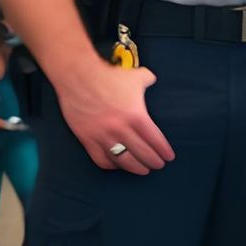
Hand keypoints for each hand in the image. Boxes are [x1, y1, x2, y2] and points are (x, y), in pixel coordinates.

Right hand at [55, 60, 174, 173]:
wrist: (77, 76)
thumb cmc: (109, 76)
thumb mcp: (136, 76)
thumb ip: (148, 80)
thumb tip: (153, 80)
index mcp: (136, 115)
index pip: (155, 140)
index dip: (163, 151)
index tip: (169, 157)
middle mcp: (120, 128)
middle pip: (142, 153)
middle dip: (153, 161)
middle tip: (158, 165)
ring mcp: (102, 135)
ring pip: (122, 160)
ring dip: (135, 167)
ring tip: (143, 169)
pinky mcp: (86, 138)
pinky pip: (100, 159)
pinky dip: (111, 165)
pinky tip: (118, 164)